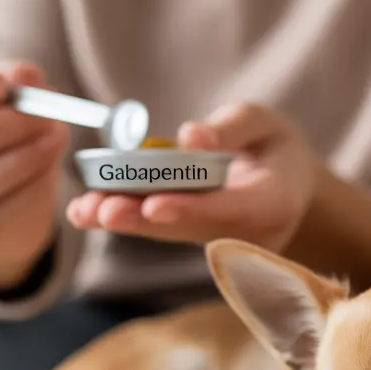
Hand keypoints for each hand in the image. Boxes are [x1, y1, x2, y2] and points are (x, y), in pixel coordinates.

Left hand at [65, 102, 325, 252]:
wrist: (287, 188)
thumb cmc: (275, 149)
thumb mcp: (266, 123)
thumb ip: (233, 127)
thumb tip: (190, 136)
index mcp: (273, 205)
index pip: (230, 211)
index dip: (190, 210)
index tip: (154, 204)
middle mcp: (245, 236)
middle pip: (189, 230)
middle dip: (143, 221)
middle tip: (102, 211)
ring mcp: (219, 246)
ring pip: (169, 233)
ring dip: (126, 222)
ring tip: (83, 211)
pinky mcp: (196, 243)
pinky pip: (162, 230)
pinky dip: (127, 218)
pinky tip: (86, 211)